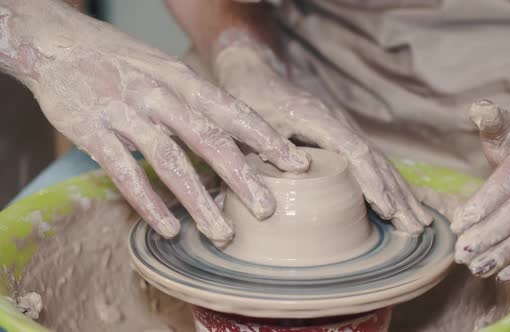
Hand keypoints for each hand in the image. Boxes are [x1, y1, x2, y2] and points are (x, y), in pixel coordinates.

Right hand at [21, 9, 308, 240]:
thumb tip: (234, 132)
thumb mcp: (164, 68)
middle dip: (242, 175)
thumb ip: (195, 99)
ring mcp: (125, 111)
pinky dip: (149, 202)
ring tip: (222, 233)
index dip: (266, 138)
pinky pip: (124, 172)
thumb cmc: (118, 59)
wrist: (53, 40)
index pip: (232, 110)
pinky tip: (169, 228)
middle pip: (209, 137)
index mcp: (181, 78)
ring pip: (170, 160)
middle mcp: (159, 93)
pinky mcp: (92, 130)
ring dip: (199, 200)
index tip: (297, 164)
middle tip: (268, 210)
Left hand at [207, 30, 431, 232]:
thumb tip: (296, 176)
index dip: (370, 180)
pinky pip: (371, 162)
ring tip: (419, 222)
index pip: (352, 151)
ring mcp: (342, 128)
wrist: (255, 75)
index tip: (386, 208)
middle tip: (415, 226)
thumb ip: (268, 148)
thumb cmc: (249, 101)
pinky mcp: (341, 136)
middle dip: (396, 194)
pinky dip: (389, 184)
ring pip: (379, 162)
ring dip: (400, 192)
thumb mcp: (250, 124)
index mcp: (316, 116)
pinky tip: (402, 203)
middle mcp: (336, 121)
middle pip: (375, 159)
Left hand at [453, 100, 509, 280]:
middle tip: (461, 252)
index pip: (508, 184)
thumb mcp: (509, 129)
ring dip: (507, 254)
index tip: (457, 223)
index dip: (483, 205)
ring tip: (477, 267)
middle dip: (491, 235)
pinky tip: (504, 273)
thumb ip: (492, 120)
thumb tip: (478, 108)